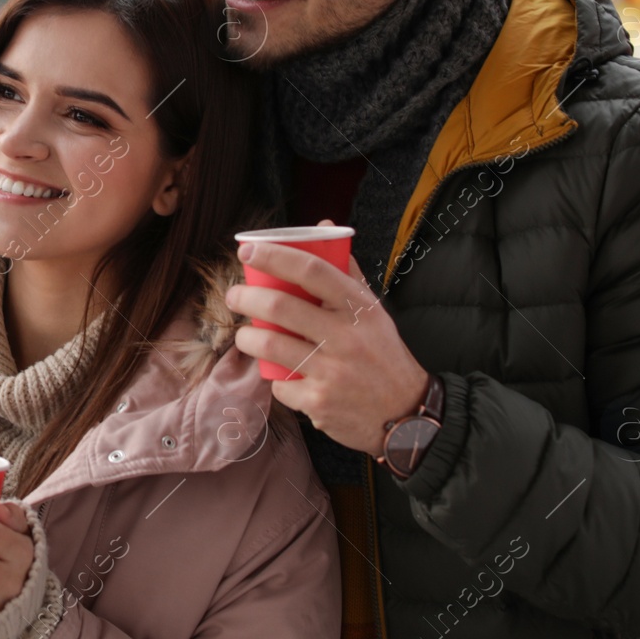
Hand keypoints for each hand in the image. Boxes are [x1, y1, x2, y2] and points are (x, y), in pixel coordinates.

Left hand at [225, 220, 427, 454]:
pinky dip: (276, 379)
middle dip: (245, 298)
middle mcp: (347, 337)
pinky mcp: (319, 402)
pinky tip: (282, 375)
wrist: (406, 411)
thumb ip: (346, 271)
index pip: (313, 271)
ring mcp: (332, 372)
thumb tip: (324, 227)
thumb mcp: (373, 310)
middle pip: (280, 308)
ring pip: (269, 346)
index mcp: (359, 308)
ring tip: (245, 335)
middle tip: (233, 296)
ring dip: (246, 338)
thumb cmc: (381, 352)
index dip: (276, 256)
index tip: (248, 251)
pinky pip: (280, 385)